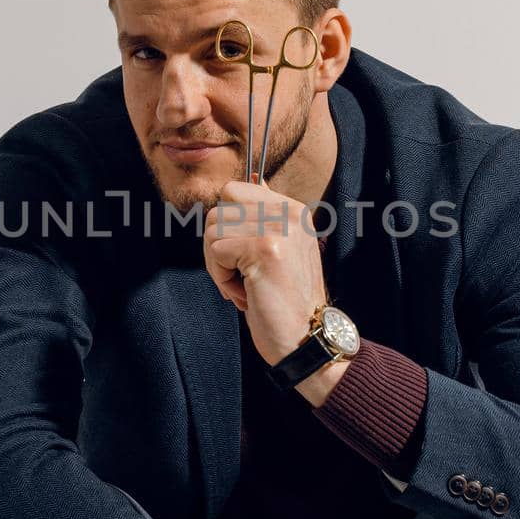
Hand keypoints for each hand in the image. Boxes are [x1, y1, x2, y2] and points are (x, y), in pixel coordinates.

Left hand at [202, 179, 326, 366]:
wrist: (306, 338)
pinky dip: (221, 279)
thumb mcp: (278, 249)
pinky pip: (216, 251)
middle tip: (241, 276)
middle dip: (217, 248)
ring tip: (246, 285)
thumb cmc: (284, 301)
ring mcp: (279, 228)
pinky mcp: (265, 248)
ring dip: (218, 266)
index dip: (225, 226)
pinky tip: (246, 293)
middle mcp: (289, 212)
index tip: (243, 256)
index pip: (233, 190)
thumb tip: (246, 180)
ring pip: (212, 230)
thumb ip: (262, 216)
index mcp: (293, 210)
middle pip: (217, 211)